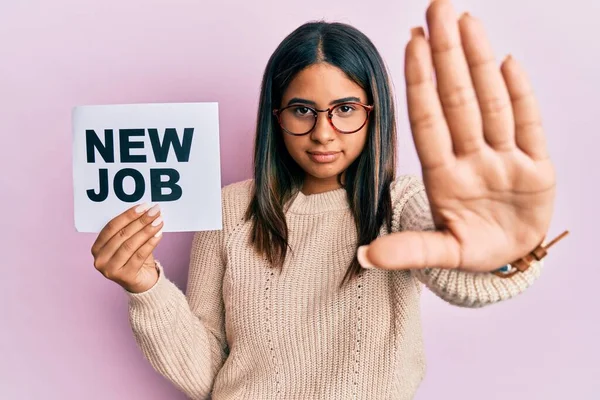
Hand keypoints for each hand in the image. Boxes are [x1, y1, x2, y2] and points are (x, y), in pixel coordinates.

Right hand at [91, 203, 163, 292]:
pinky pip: (139, 255)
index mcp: (97, 247)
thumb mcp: (129, 242)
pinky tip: (159, 234)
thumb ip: (131, 229)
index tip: (144, 206)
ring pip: (131, 245)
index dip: (128, 215)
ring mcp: (110, 270)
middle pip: (122, 235)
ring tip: (159, 221)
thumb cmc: (135, 258)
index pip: (112, 227)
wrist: (142, 282)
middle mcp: (100, 259)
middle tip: (155, 211)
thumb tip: (146, 209)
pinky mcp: (124, 277)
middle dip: (141, 221)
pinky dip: (150, 243)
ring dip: (147, 230)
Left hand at [364, 0, 555, 271]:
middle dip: (447, 54)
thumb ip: (408, 251)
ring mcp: (506, 161)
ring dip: (479, 62)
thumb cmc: (472, 249)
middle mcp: (474, 160)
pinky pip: (529, 125)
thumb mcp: (442, 252)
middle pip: (459, 99)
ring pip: (491, 103)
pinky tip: (506, 62)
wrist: (509, 257)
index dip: (421, 82)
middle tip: (438, 7)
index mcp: (446, 177)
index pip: (429, 120)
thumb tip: (364, 258)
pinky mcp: (537, 168)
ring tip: (466, 21)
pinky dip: (520, 95)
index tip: (410, 42)